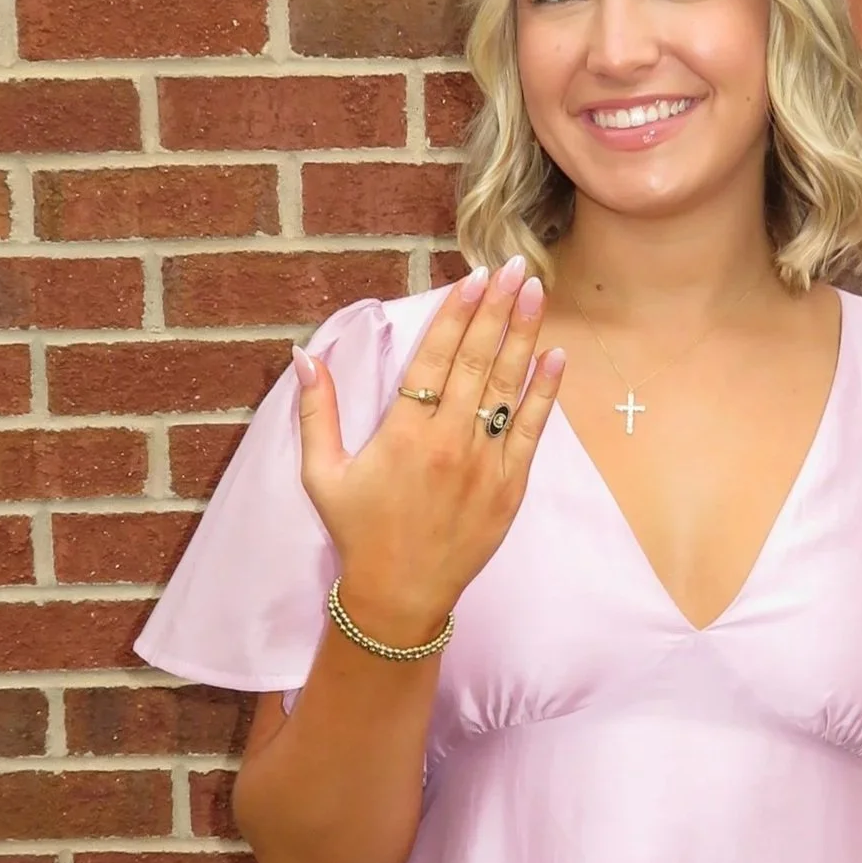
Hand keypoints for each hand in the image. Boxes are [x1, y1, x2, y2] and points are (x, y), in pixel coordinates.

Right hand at [289, 255, 563, 640]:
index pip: (435, 358)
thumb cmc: (359, 533)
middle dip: (497, 309)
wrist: (401, 595)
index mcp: (403, 433)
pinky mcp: (509, 488)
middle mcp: (448, 442)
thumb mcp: (323, 474)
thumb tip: (306, 355)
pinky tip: (555, 355)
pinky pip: (532, 431)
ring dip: (523, 336)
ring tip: (535, 293)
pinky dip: (545, 393)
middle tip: (514, 267)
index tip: (473, 277)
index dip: (456, 313)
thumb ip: (316, 412)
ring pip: (508, 388)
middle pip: (477, 361)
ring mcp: (483, 464)